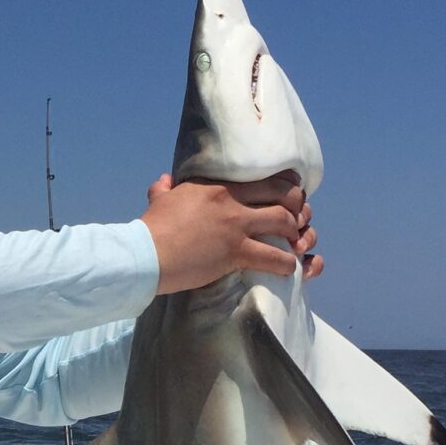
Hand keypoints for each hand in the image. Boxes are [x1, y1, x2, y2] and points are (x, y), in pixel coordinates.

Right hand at [140, 172, 320, 294]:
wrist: (145, 255)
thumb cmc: (150, 230)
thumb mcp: (159, 202)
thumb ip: (164, 190)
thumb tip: (163, 181)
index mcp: (215, 185)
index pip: (261, 176)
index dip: (283, 183)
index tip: (290, 190)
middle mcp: (231, 201)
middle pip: (280, 195)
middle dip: (297, 206)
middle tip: (300, 216)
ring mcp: (235, 226)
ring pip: (283, 222)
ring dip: (296, 232)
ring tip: (297, 241)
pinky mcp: (235, 252)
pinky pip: (274, 257)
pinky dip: (288, 263)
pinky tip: (291, 267)